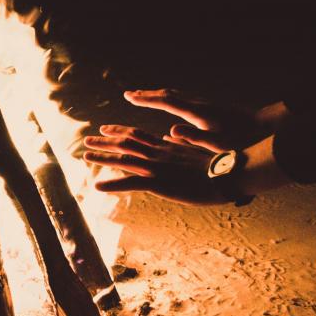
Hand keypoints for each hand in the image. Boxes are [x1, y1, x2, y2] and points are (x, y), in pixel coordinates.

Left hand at [83, 125, 230, 204]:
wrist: (230, 173)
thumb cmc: (220, 163)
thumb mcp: (199, 149)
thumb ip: (182, 142)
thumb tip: (170, 134)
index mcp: (168, 147)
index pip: (139, 135)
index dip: (121, 131)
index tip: (105, 128)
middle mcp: (159, 154)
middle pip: (126, 144)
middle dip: (105, 142)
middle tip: (88, 140)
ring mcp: (157, 167)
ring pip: (123, 160)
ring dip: (103, 158)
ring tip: (85, 156)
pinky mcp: (159, 182)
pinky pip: (131, 183)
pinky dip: (113, 184)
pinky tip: (98, 186)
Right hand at [123, 89, 286, 151]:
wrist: (268, 128)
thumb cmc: (243, 142)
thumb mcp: (217, 144)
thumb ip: (193, 138)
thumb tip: (170, 130)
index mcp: (198, 114)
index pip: (166, 102)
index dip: (146, 99)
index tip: (129, 97)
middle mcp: (200, 105)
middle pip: (169, 94)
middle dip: (148, 95)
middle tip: (129, 94)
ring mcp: (206, 105)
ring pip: (177, 96)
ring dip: (159, 96)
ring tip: (145, 98)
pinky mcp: (211, 109)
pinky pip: (185, 101)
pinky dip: (171, 100)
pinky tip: (171, 108)